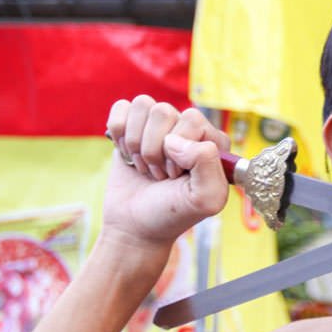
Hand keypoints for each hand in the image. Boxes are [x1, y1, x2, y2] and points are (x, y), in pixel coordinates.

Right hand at [103, 95, 231, 246]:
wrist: (136, 226)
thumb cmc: (173, 213)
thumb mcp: (205, 198)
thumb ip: (207, 163)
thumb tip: (173, 140)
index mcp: (213, 141)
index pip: (192, 119)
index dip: (178, 151)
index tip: (175, 176)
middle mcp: (189, 128)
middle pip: (163, 112)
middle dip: (154, 150)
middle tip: (160, 174)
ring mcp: (160, 126)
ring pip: (143, 106)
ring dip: (136, 143)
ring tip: (146, 166)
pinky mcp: (133, 127)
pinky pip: (122, 107)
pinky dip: (118, 133)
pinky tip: (128, 155)